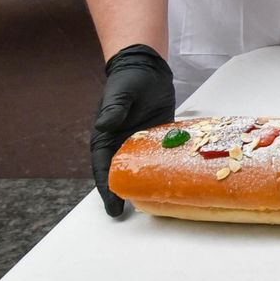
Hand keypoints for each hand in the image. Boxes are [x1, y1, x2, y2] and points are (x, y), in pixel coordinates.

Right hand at [91, 44, 174, 216]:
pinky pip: (161, 154)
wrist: (147, 67)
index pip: (104, 168)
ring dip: (147, 182)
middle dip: (126, 192)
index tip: (114, 208)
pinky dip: (165, 167)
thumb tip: (104, 125)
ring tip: (156, 202)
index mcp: (106, 136)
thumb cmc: (129, 80)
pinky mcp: (159, 135)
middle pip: (122, 173)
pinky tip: (175, 179)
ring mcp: (141, 140)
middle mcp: (122, 142)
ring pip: (142, 167)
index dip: (107, 190)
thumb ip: (114, 109)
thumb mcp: (121, 93)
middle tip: (134, 213)